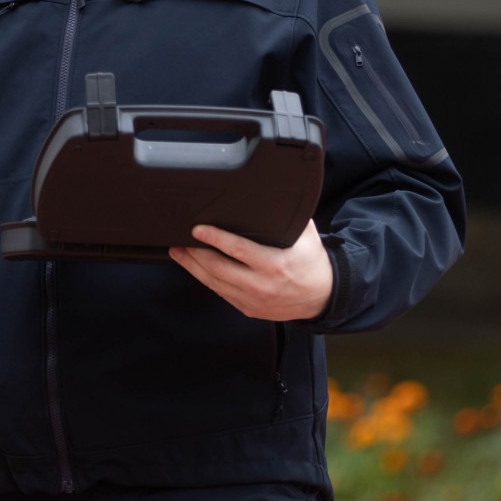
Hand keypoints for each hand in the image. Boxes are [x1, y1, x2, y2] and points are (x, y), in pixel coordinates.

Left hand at [169, 219, 332, 321]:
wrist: (323, 296)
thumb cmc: (311, 261)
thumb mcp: (305, 235)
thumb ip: (287, 215)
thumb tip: (270, 192)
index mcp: (276, 265)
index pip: (239, 251)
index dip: (215, 239)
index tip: (197, 229)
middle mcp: (262, 285)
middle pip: (218, 269)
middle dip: (194, 254)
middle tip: (179, 240)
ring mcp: (253, 300)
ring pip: (214, 283)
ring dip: (192, 267)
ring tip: (178, 251)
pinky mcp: (248, 308)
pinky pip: (220, 293)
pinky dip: (204, 279)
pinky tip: (195, 268)